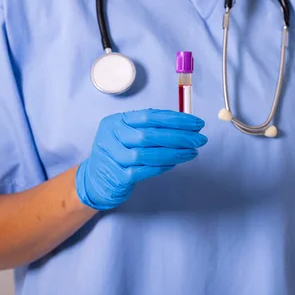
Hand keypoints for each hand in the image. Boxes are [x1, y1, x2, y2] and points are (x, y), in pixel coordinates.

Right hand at [76, 109, 207, 209]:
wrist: (95, 179)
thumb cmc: (118, 152)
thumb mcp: (127, 133)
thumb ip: (150, 127)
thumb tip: (184, 124)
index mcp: (116, 121)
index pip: (149, 116)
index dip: (175, 119)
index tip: (195, 123)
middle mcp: (112, 137)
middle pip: (150, 134)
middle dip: (179, 136)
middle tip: (199, 138)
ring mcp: (113, 157)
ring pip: (148, 153)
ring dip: (175, 153)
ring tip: (192, 152)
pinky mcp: (118, 176)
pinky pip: (144, 170)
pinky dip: (162, 166)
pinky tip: (175, 162)